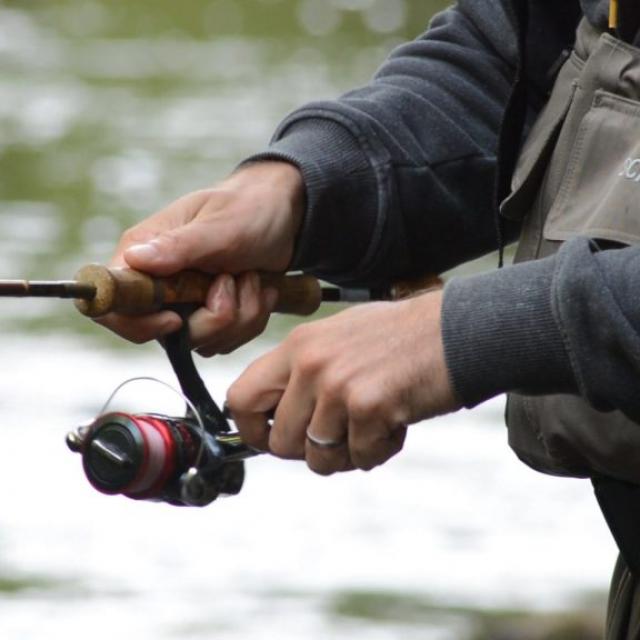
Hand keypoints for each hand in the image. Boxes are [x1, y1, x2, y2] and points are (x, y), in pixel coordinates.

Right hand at [97, 161, 304, 351]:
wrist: (282, 216)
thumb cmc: (246, 209)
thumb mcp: (219, 225)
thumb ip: (179, 246)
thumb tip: (133, 261)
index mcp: (143, 255)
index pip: (113, 304)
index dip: (137, 324)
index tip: (177, 318)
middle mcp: (157, 284)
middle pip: (166, 335)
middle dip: (214, 317)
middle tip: (235, 278)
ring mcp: (184, 304)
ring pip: (203, 342)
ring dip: (240, 315)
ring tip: (251, 277)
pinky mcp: (210, 317)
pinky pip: (226, 341)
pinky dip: (251, 319)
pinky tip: (259, 289)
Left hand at [227, 289, 460, 474]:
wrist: (458, 330)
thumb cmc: (402, 337)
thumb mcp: (340, 339)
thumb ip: (305, 373)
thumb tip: (280, 416)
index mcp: (298, 345)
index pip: (240, 398)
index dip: (251, 430)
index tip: (271, 439)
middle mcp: (310, 364)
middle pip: (279, 442)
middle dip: (309, 450)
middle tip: (340, 437)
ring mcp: (337, 385)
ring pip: (317, 458)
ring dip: (347, 453)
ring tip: (372, 427)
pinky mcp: (368, 407)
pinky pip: (360, 458)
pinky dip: (379, 450)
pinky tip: (395, 424)